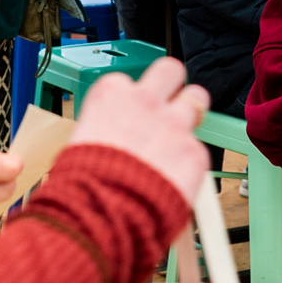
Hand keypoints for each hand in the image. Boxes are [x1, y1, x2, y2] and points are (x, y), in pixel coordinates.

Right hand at [65, 57, 209, 200]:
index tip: (131, 114)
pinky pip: (199, 149)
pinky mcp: (195, 152)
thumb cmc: (84, 182)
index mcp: (112, 94)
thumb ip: (108, 125)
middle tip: (170, 104)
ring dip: (191, 113)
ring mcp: (173, 124)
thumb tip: (116, 134)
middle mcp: (145, 100)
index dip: (130, 101)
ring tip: (180, 135)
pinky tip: (174, 176)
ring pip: (197, 98)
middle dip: (172, 85)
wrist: (103, 211)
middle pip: (170, 70)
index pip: (128, 81)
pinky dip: (189, 161)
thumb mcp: (82, 138)